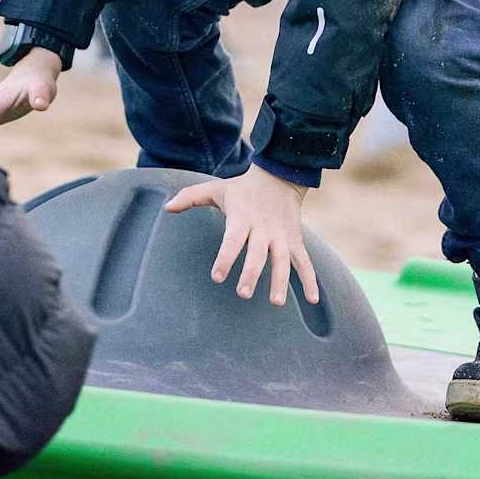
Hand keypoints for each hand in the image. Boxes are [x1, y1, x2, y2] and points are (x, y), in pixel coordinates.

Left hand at [164, 165, 320, 306]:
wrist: (279, 176)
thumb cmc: (242, 189)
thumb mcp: (215, 189)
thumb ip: (190, 198)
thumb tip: (166, 207)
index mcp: (242, 217)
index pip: (232, 240)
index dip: (225, 257)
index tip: (217, 276)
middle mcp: (263, 228)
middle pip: (258, 253)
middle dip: (251, 273)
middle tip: (243, 294)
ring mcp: (281, 236)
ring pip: (283, 260)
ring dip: (280, 281)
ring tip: (275, 302)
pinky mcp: (295, 241)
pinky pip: (305, 262)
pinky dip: (310, 280)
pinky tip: (312, 300)